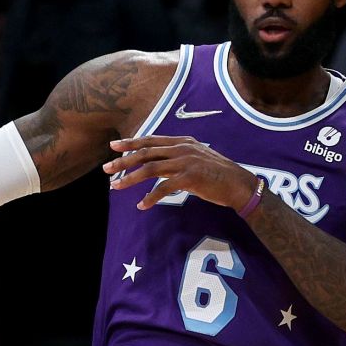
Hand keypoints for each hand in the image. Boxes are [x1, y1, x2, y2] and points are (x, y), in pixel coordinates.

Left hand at [104, 135, 259, 211]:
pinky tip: (141, 205)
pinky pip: (164, 188)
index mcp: (181, 142)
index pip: (150, 140)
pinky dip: (150, 197)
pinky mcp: (190, 178)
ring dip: (130, 179)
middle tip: (106, 169)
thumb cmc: (216, 174)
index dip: (131, 143)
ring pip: (150, 168)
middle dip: (123, 161)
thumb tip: (156, 164)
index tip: (113, 146)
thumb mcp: (194, 159)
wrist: (238, 184)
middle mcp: (182, 148)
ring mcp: (186, 162)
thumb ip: (176, 158)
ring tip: (115, 187)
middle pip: (145, 153)